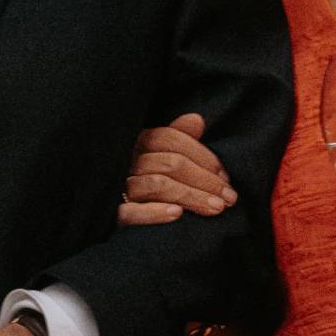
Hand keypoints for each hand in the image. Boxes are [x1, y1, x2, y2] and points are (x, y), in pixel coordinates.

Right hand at [119, 112, 236, 224]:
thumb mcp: (160, 156)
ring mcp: (115, 187)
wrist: (105, 213)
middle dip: (205, 180)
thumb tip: (197, 120)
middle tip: (230, 198)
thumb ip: (179, 138)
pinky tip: (177, 214)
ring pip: (158, 185)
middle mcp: (125, 161)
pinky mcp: (109, 215)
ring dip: (191, 196)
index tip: (225, 176)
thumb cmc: (144, 182)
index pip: (171, 139)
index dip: (202, 155)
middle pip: (171, 163)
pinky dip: (154, 212)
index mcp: (137, 142)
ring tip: (216, 208)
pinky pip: (129, 213)